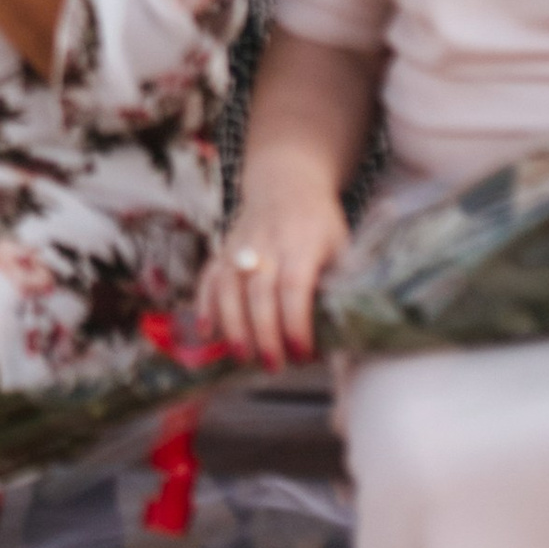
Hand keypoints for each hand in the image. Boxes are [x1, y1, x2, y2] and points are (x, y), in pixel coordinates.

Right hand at [200, 178, 352, 366]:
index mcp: (304, 242)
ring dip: (233, 325)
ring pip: (229, 285)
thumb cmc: (320, 224)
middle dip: (264, 334)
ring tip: (242, 357)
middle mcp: (268, 242)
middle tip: (273, 366)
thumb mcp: (342, 248)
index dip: (296, 322)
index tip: (302, 353)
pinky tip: (207, 332)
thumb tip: (344, 339)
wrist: (287, 181)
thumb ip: (341, 287)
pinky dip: (204, 304)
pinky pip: (208, 276)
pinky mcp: (223, 248)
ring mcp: (241, 243)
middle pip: (259, 291)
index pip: (295, 285)